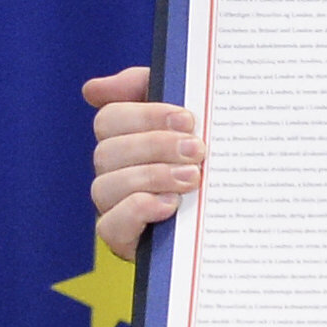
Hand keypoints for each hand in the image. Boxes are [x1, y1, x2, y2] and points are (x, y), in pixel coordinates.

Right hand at [85, 66, 200, 259]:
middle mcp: (112, 171)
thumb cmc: (206, 160)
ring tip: (192, 178)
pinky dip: (138, 210)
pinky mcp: (122, 239)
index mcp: (123, 138)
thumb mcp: (188, 118)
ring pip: (105, 186)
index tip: (187, 119)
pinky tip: (170, 205)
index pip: (109, 118)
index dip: (145, 115)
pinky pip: (109, 225)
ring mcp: (113, 206)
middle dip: (155, 146)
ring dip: (151, 177)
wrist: (233, 220)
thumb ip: (148, 88)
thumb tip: (93, 89)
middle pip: (107, 151)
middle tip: (197, 150)